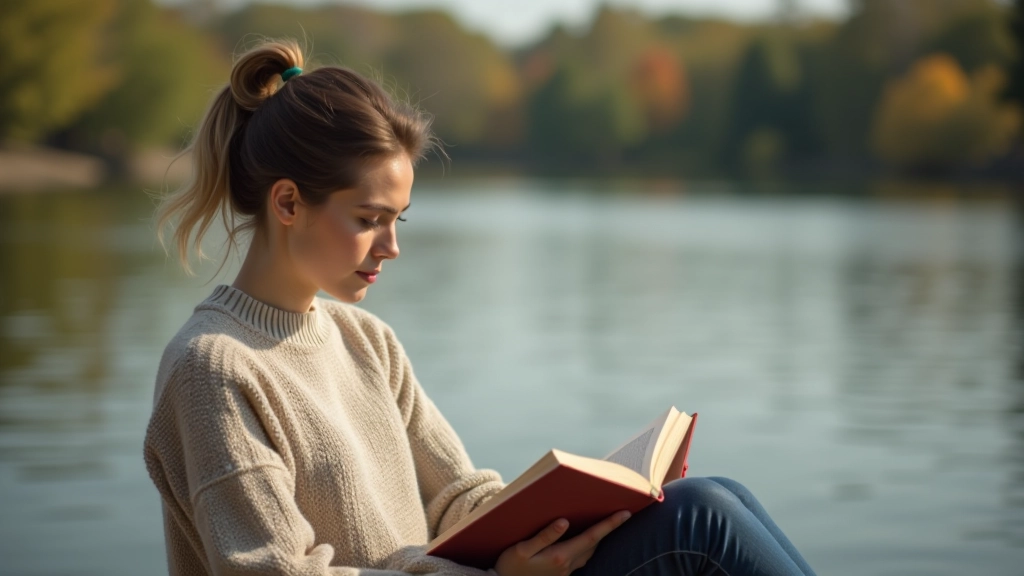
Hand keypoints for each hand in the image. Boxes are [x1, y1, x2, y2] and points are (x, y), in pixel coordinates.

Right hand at [492, 510, 631, 575]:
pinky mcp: (561, 574)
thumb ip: (544, 536)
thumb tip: (564, 522)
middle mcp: (567, 565)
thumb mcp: (522, 549)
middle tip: (623, 513)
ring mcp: (565, 571)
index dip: (609, 525)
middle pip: (595, 544)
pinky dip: (588, 546)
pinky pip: (581, 558)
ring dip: (600, 539)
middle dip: (610, 529)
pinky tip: (586, 539)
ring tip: (607, 524)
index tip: (625, 513)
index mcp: (560, 556)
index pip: (591, 537)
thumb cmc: (511, 566)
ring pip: (589, 552)